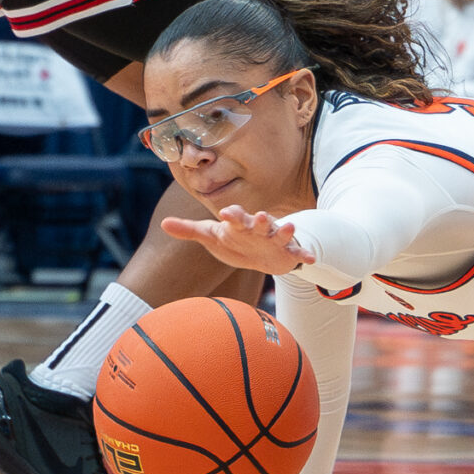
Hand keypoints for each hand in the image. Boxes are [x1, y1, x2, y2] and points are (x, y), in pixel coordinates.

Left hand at [161, 206, 315, 273]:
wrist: (262, 253)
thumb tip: (163, 223)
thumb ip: (189, 230)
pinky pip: (296, 252)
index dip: (232, 215)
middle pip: (259, 222)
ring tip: (290, 227)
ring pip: (280, 233)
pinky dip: (303, 254)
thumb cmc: (234, 240)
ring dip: (285, 230)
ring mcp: (274, 238)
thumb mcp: (211, 236)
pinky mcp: (287, 251)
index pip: (235, 216)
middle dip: (260, 219)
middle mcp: (258, 228)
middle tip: (259, 216)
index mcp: (239, 223)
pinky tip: (310, 259)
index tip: (226, 214)